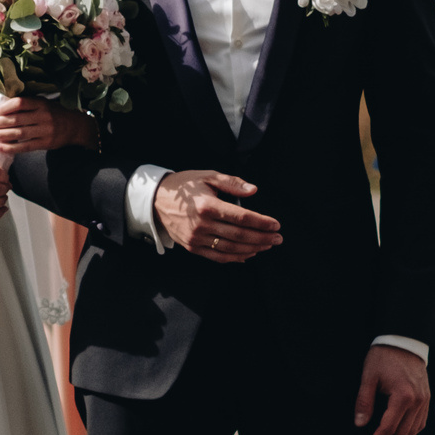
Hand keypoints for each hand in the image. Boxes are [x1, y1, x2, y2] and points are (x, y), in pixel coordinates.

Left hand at [0, 96, 96, 157]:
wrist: (75, 126)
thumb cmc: (54, 113)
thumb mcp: (43, 103)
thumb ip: (25, 105)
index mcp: (41, 103)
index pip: (19, 103)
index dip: (4, 108)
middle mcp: (43, 116)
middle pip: (16, 119)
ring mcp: (45, 131)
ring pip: (18, 134)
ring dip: (0, 135)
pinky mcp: (45, 143)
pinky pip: (24, 147)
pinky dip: (9, 147)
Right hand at [152, 171, 281, 261]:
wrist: (156, 200)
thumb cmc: (185, 186)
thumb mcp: (207, 176)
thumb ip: (231, 183)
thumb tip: (253, 191)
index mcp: (207, 206)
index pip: (241, 217)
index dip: (261, 222)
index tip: (275, 224)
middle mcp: (202, 225)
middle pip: (239, 236)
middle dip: (262, 238)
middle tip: (277, 238)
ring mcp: (196, 238)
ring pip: (231, 249)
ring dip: (252, 249)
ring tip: (267, 246)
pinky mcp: (192, 247)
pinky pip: (217, 257)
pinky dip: (235, 258)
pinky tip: (248, 254)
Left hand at [355, 345, 429, 434]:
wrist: (404, 341)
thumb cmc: (383, 357)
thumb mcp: (368, 377)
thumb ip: (364, 402)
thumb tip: (360, 425)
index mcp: (403, 396)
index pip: (388, 427)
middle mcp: (418, 401)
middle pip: (402, 433)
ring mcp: (425, 400)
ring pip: (413, 430)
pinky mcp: (427, 398)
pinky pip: (420, 422)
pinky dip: (409, 433)